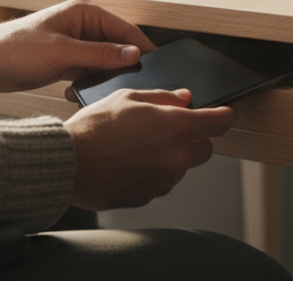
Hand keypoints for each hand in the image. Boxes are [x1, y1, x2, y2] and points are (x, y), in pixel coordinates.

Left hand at [0, 0, 156, 92]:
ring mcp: (77, 44)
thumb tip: (133, 54)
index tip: (156, 67)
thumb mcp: (62, 52)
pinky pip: (90, 72)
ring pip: (105, 62)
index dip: (142, 48)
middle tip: (129, 85)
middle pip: (118, 46)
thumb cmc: (15, 48)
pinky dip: (88, 83)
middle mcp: (84, 26)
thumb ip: (100, 54)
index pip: (125, 30)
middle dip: (122, 66)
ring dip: (102, 77)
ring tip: (97, 90)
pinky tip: (76, 92)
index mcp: (86, 13)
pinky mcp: (69, 61)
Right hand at [64, 88, 237, 209]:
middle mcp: (176, 157)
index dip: (226, 115)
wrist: (67, 164)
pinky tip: (129, 162)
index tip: (225, 113)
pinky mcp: (148, 196)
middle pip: (205, 148)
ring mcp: (163, 180)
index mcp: (176, 127)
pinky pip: (160, 182)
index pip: (221, 122)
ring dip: (170, 156)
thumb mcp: (127, 97)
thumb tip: (182, 98)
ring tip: (138, 145)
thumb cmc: (93, 129)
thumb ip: (162, 97)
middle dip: (194, 138)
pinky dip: (152, 173)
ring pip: (181, 167)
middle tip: (169, 128)